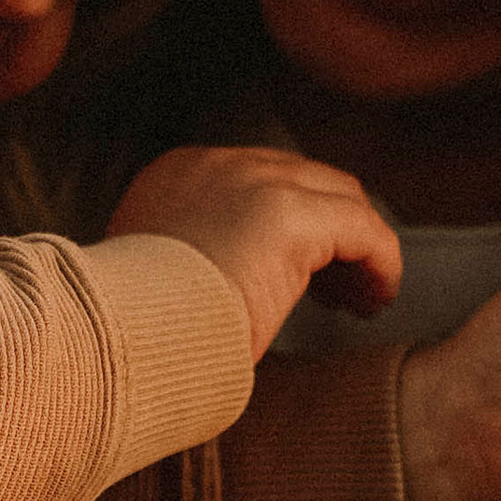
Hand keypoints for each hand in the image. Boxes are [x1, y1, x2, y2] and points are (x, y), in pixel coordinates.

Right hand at [107, 144, 402, 359]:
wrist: (120, 336)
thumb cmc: (134, 328)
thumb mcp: (156, 277)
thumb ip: (194, 257)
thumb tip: (235, 283)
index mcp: (178, 174)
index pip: (261, 182)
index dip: (293, 228)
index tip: (305, 277)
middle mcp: (218, 164)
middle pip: (306, 183)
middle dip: (332, 234)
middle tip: (340, 291)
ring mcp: (255, 181)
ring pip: (339, 200)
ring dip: (359, 249)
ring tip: (363, 299)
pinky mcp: (291, 215)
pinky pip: (363, 230)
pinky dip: (380, 262)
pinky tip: (376, 299)